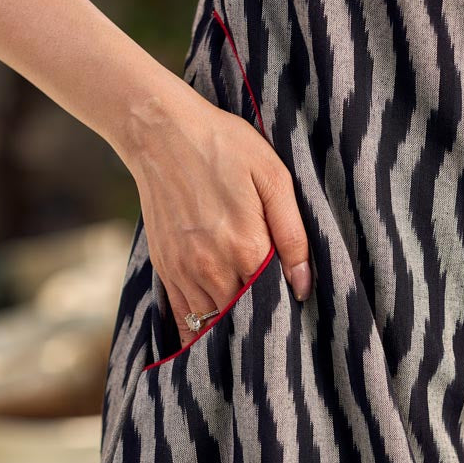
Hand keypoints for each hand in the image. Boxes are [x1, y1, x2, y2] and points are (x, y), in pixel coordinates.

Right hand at [121, 75, 312, 349]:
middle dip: (261, 321)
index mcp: (247, 247)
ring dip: (231, 327)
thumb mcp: (273, 177)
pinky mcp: (165, 267)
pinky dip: (198, 328)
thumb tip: (303, 285)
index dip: (288, 308)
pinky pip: (182, 315)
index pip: (275, 301)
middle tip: (277, 320)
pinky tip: (214, 331)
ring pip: (213, 322)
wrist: (160, 131)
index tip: (297, 309)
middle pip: (244, 318)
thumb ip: (292, 234)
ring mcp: (184, 271)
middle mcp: (213, 268)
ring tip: (249, 326)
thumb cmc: (223, 146)